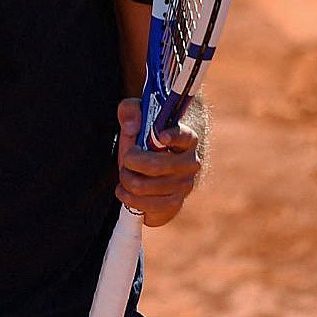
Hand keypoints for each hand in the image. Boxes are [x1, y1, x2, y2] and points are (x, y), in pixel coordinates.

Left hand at [114, 98, 200, 226]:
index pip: (185, 136)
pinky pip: (145, 206)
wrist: (151, 166)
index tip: (159, 136)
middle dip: (130, 162)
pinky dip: (128, 198)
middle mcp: (191, 163)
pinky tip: (126, 190)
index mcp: (187, 138)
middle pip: (155, 166)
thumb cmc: (146, 139)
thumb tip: (132, 127)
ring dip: (126, 180)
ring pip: (144, 186)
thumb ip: (131, 110)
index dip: (173, 136)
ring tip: (126, 174)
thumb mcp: (137, 120)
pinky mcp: (174, 205)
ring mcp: (185, 186)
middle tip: (126, 159)